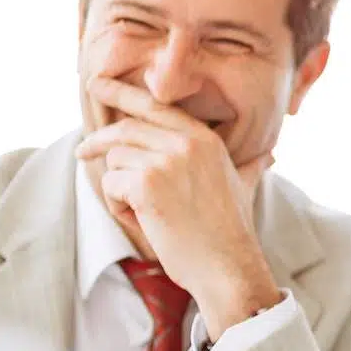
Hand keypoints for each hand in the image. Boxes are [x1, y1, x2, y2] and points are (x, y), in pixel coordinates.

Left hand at [76, 78, 283, 338]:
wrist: (228, 266)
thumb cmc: (232, 232)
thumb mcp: (243, 187)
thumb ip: (250, 165)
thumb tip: (269, 156)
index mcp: (205, 139)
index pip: (154, 105)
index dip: (122, 92)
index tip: (98, 84)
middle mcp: (186, 143)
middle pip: (125, 129)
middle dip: (98, 140)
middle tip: (82, 151)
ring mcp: (165, 162)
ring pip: (115, 160)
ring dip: (117, 187)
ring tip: (140, 212)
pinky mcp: (147, 186)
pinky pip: (111, 184)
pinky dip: (117, 205)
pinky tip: (141, 221)